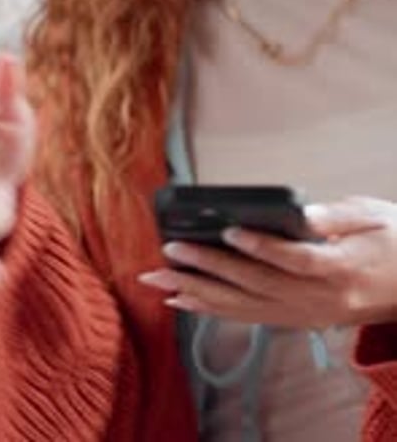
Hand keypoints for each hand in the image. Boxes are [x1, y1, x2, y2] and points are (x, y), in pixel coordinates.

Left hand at [140, 198, 396, 328]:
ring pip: (244, 306)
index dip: (262, 247)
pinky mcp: (296, 319)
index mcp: (340, 269)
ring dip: (198, 292)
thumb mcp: (372, 217)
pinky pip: (248, 316)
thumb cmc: (392, 242)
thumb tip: (302, 214)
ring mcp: (305, 314)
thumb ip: (336, 217)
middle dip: (209, 267)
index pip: (295, 260)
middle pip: (257, 285)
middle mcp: (318, 299)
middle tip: (171, 250)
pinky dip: (213, 309)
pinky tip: (184, 300)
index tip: (230, 229)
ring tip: (160, 280)